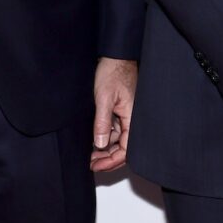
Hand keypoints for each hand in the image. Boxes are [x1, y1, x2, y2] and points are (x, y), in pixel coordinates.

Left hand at [89, 57, 136, 172]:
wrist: (115, 56)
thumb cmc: (113, 73)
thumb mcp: (104, 99)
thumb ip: (102, 123)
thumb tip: (100, 145)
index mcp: (133, 117)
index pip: (127, 149)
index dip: (112, 161)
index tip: (97, 166)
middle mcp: (132, 119)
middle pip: (124, 148)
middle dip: (108, 158)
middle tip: (92, 164)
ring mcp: (126, 115)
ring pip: (118, 140)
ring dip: (105, 148)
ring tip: (89, 153)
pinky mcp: (121, 111)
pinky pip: (115, 129)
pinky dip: (105, 136)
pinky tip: (94, 138)